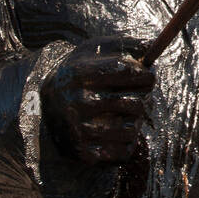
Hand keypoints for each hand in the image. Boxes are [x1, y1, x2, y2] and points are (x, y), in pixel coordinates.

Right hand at [41, 37, 154, 165]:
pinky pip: (125, 150)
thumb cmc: (80, 73)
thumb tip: (152, 46)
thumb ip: (124, 45)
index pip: (127, 71)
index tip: (146, 76)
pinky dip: (126, 141)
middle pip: (136, 103)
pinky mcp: (84, 152)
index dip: (144, 74)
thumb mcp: (94, 51)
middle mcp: (76, 102)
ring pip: (133, 128)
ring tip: (124, 113)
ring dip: (134, 121)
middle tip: (137, 95)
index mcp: (79, 73)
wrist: (46, 107)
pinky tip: (115, 132)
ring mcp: (79, 130)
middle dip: (142, 98)